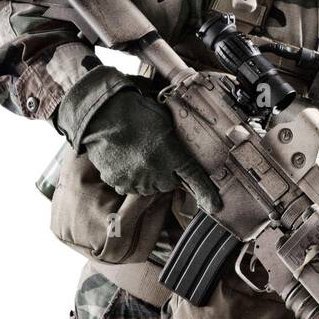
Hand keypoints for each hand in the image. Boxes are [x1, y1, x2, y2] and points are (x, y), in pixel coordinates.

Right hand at [76, 85, 221, 211]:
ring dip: (147, 177)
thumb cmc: (137, 111)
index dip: (206, 193)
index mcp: (173, 155)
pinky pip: (128, 186)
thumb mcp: (166, 122)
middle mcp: (156, 172)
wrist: (103, 112)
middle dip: (166, 174)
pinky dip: (128, 178)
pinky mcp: (117, 181)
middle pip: (168, 184)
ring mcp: (136, 179)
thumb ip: (175, 143)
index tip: (215, 206)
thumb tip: (179, 152)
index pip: (195, 178)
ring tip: (138, 155)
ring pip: (148, 187)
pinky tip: (124, 160)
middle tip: (156, 155)